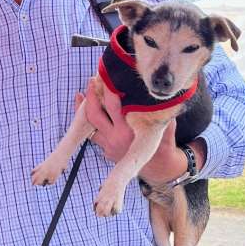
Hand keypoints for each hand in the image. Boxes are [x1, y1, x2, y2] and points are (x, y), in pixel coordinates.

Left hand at [77, 84, 204, 181]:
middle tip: (92, 79)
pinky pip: (92, 134)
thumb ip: (160, 113)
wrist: (159, 169)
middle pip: (95, 113)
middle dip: (91, 95)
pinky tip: (83, 109)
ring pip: (89, 125)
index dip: (107, 90)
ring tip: (81, 93)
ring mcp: (108, 145)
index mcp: (128, 131)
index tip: (106, 76)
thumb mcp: (163, 127)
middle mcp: (116, 138)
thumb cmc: (163, 144)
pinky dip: (87, 123)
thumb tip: (160, 92)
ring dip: (84, 108)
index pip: (113, 106)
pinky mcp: (105, 150)